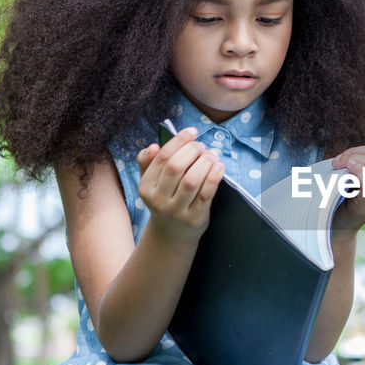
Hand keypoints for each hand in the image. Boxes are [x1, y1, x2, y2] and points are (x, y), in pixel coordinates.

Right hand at [136, 127, 224, 242]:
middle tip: (202, 146)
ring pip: (191, 181)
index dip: (178, 141)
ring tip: (212, 155)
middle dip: (192, 151)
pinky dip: (214, 177)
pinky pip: (206, 194)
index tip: (192, 131)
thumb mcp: (152, 184)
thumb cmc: (165, 199)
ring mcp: (176, 211)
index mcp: (146, 187)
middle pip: (176, 167)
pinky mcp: (194, 218)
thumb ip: (148, 164)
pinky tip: (219, 167)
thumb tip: (152, 146)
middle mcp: (158, 200)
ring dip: (204, 163)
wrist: (172, 233)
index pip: (162, 158)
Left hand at [330, 143, 364, 234]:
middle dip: (355, 153)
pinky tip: (345, 173)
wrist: (337, 226)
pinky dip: (356, 171)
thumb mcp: (357, 174)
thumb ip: (361, 161)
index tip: (343, 158)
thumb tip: (352, 154)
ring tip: (337, 167)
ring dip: (351, 161)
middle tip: (336, 163)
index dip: (363, 149)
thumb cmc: (343, 197)